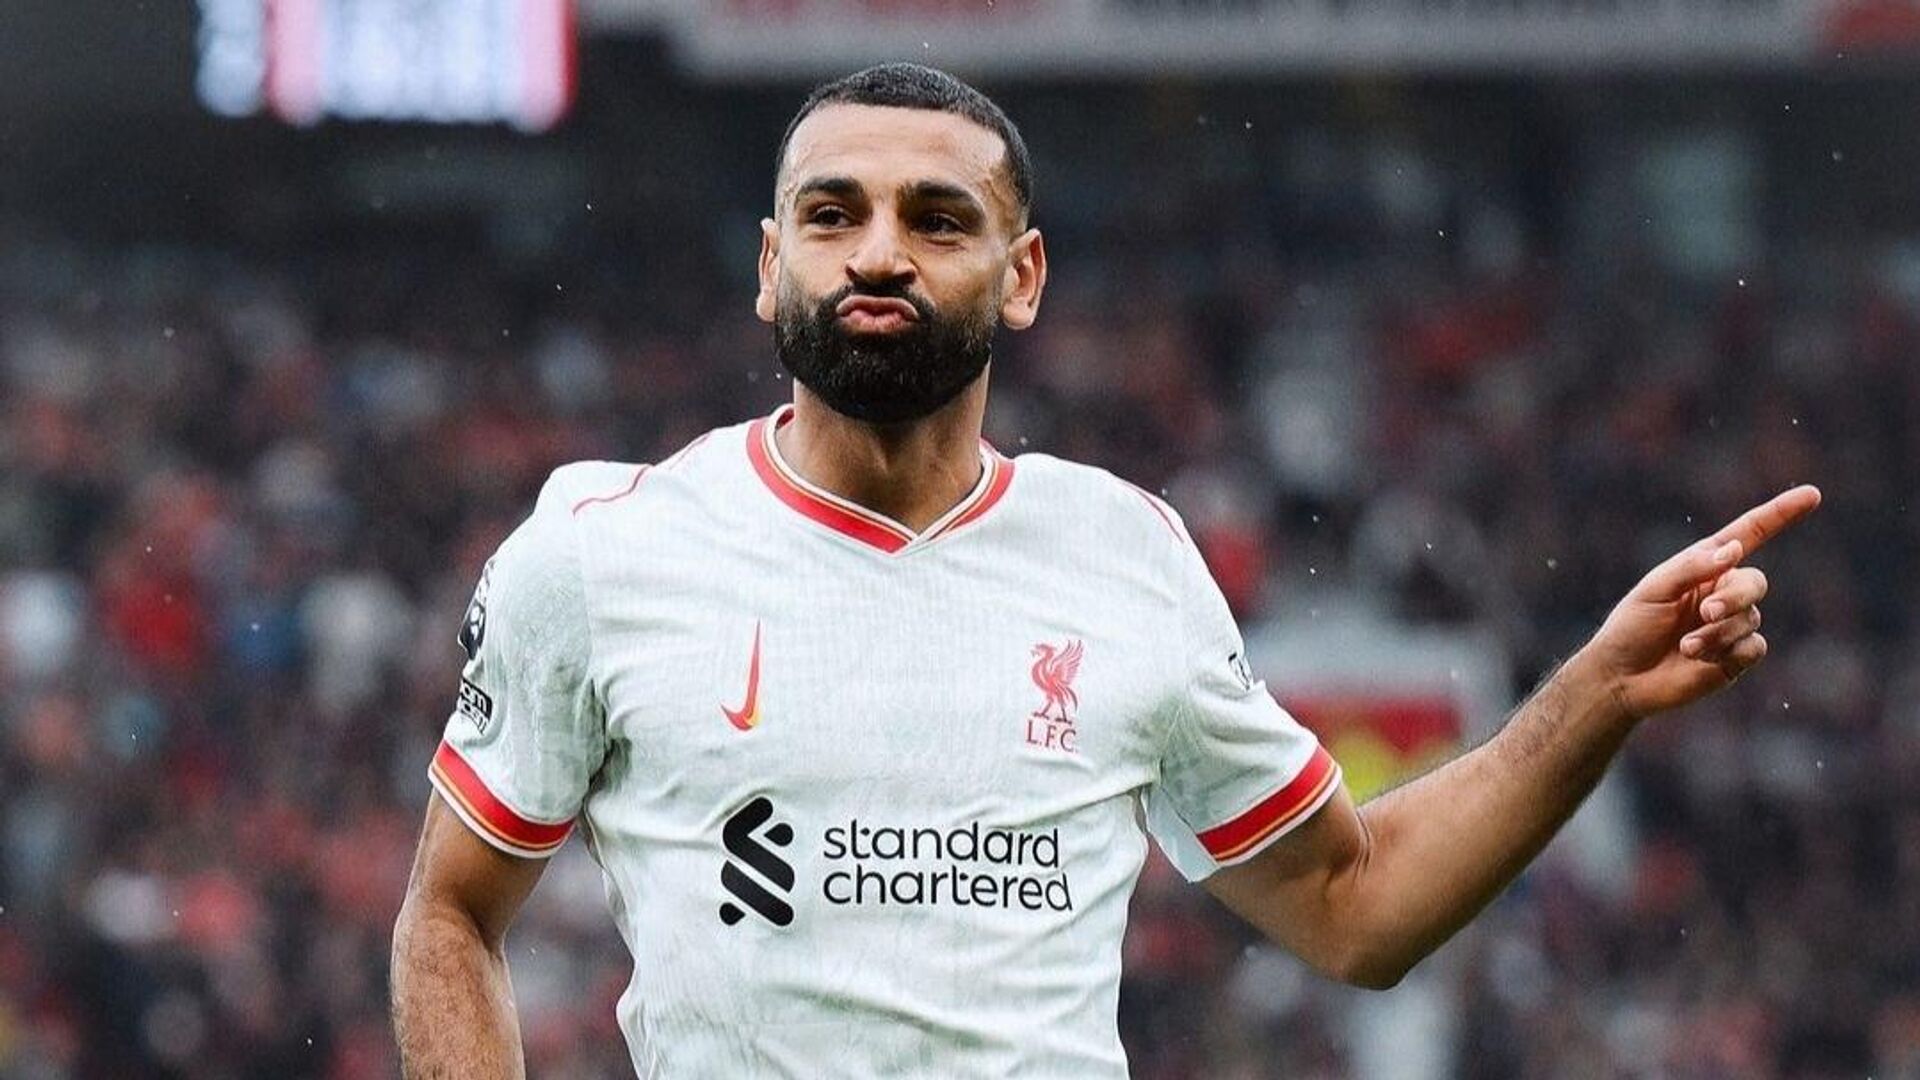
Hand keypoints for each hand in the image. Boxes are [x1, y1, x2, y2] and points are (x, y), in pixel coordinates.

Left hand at [1576, 485, 1821, 721]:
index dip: (1781, 514)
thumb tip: (1735, 550)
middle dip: (1735, 597)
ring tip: (1687, 646)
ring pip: (1752, 618)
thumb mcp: (1654, 590)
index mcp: (1705, 566)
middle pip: (1755, 582)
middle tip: (1706, 613)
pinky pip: (1756, 647)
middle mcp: (1724, 592)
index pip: (1750, 534)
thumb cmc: (1632, 627)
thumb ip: (1692, 567)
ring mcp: (1732, 625)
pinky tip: (1701, 659)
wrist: (1622, 677)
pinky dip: (1732, 650)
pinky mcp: (1736, 656)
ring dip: (1719, 632)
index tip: (1812, 495)